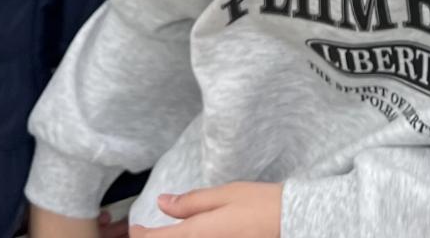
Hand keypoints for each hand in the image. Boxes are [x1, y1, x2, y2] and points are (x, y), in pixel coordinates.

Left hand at [129, 183, 282, 237]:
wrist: (292, 221)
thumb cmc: (261, 205)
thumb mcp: (223, 194)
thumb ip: (190, 202)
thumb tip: (162, 203)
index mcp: (196, 233)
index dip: (141, 234)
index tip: (137, 226)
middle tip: (151, 230)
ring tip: (173, 230)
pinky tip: (196, 233)